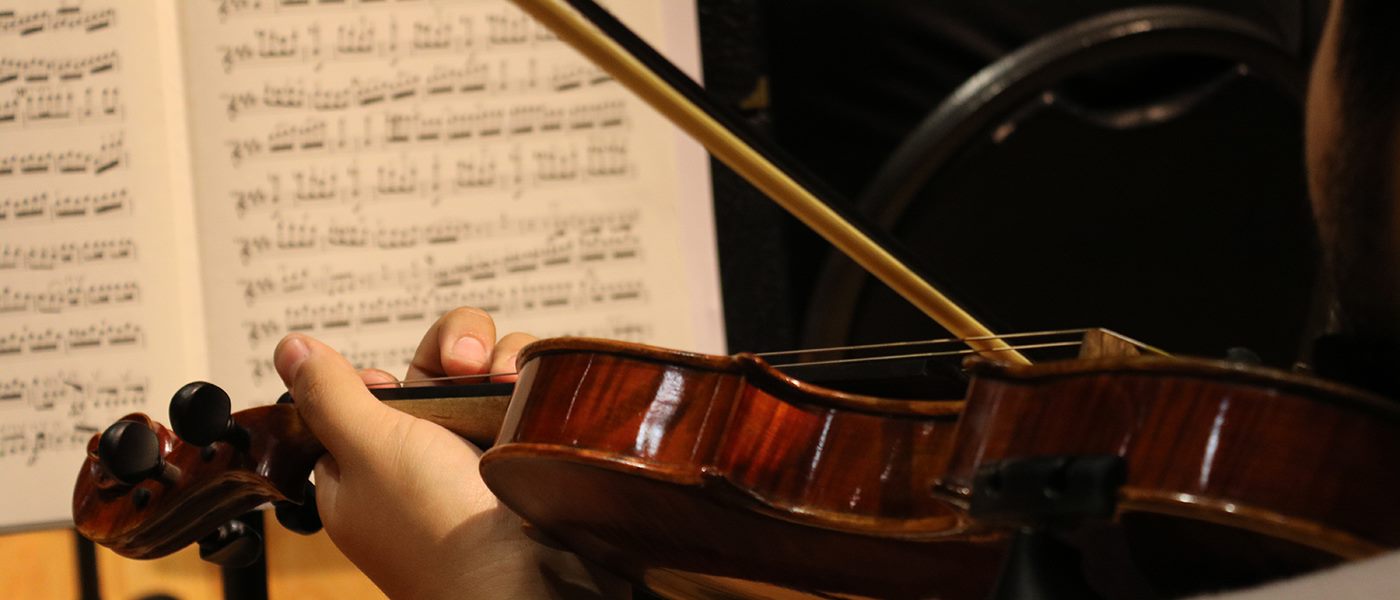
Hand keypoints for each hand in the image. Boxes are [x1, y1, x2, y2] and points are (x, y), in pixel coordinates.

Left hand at [272, 307, 620, 598]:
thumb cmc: (435, 530)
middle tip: (465, 363)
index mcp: (365, 464)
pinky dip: (528, 380)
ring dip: (498, 358)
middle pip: (437, 365)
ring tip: (505, 379)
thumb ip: (329, 394)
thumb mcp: (366, 451)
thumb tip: (290, 348)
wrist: (518, 579)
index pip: (367, 391)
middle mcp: (424, 452)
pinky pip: (526, 389)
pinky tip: (525, 392)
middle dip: (455, 348)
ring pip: (488, 368)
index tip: (392, 385)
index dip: (382, 377)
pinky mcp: (523, 446)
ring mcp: (478, 448)